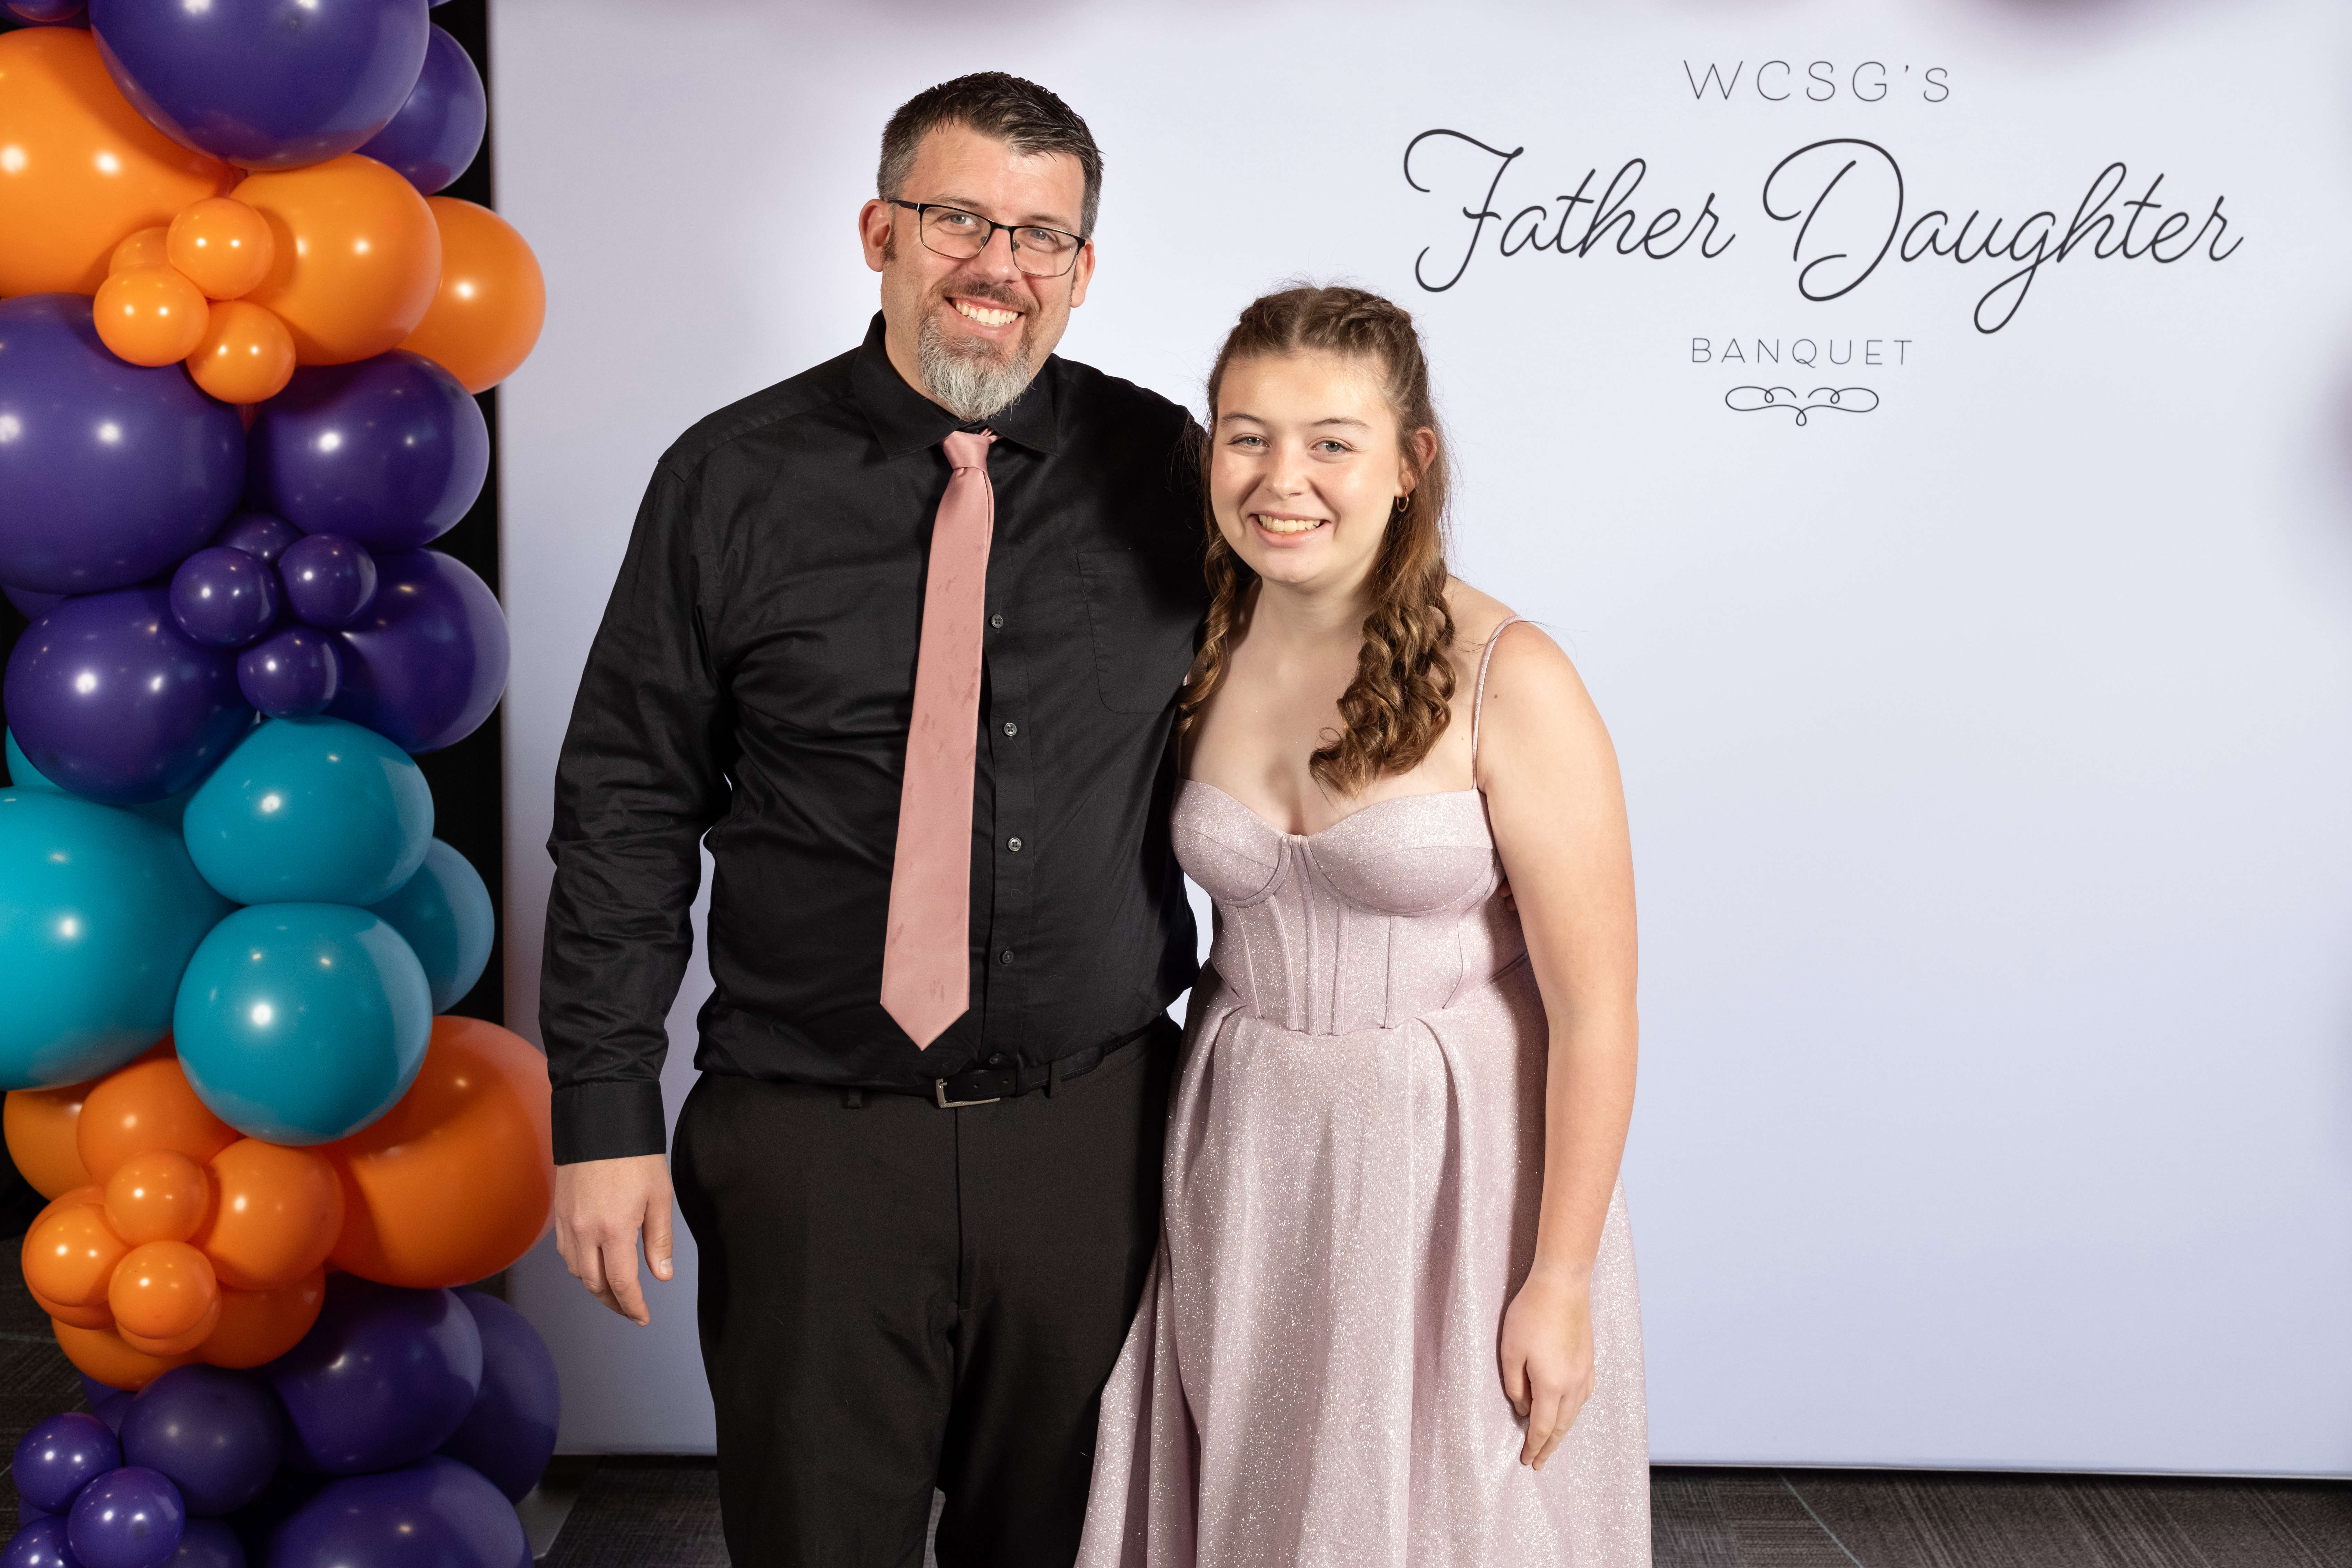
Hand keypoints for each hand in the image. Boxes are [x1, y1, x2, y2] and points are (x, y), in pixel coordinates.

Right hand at [553, 1153, 675, 1325]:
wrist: (600, 1121)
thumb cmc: (635, 1156)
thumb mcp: (659, 1197)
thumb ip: (659, 1240)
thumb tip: (661, 1275)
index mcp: (614, 1230)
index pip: (621, 1284)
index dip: (632, 1306)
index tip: (642, 1317)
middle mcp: (585, 1231)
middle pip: (594, 1284)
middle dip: (613, 1302)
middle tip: (630, 1309)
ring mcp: (568, 1223)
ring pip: (577, 1271)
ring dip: (595, 1286)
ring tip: (615, 1291)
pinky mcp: (559, 1213)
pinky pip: (566, 1253)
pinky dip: (580, 1267)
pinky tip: (594, 1264)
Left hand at [1498, 1267, 1593, 1470]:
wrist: (1562, 1285)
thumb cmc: (1531, 1314)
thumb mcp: (1510, 1351)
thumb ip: (1515, 1385)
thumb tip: (1524, 1408)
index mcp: (1552, 1385)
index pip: (1542, 1427)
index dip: (1534, 1446)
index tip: (1528, 1461)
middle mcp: (1573, 1384)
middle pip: (1561, 1426)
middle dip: (1549, 1446)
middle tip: (1539, 1462)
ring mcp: (1584, 1372)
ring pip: (1574, 1413)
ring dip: (1562, 1430)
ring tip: (1552, 1442)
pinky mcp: (1588, 1360)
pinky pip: (1583, 1396)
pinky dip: (1573, 1410)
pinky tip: (1568, 1410)